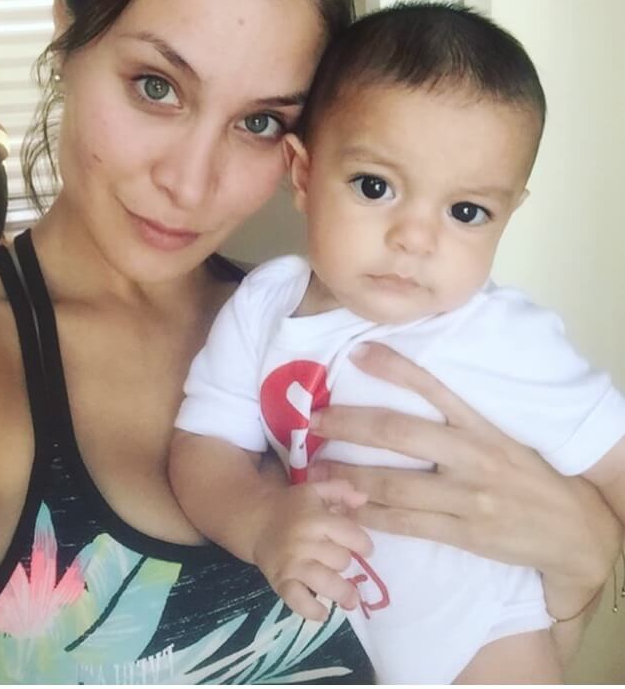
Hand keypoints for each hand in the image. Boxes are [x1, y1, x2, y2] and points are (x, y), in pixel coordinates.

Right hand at [252, 479, 371, 621]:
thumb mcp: (314, 491)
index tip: (366, 550)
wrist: (256, 521)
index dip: (363, 544)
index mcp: (316, 518)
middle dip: (347, 563)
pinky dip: (312, 610)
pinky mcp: (280, 581)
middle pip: (340, 560)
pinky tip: (323, 613)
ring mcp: (292, 563)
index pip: (351, 535)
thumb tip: (363, 498)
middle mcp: (305, 541)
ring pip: (325, 582)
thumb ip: (340, 490)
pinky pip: (298, 601)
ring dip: (342, 593)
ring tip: (351, 599)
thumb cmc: (292, 507)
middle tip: (343, 563)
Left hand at [308, 344, 622, 608]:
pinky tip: (346, 509)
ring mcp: (466, 496)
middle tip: (313, 418)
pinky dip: (372, 515)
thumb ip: (461, 416)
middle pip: (399, 433)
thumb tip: (412, 385)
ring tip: (315, 469)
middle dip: (351, 424)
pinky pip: (407, 523)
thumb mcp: (502, 434)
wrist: (574, 529)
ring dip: (349, 476)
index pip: (433, 386)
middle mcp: (471, 455)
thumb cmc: (530, 475)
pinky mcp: (463, 533)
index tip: (357, 353)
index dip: (394, 367)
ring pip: (395, 483)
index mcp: (481, 425)